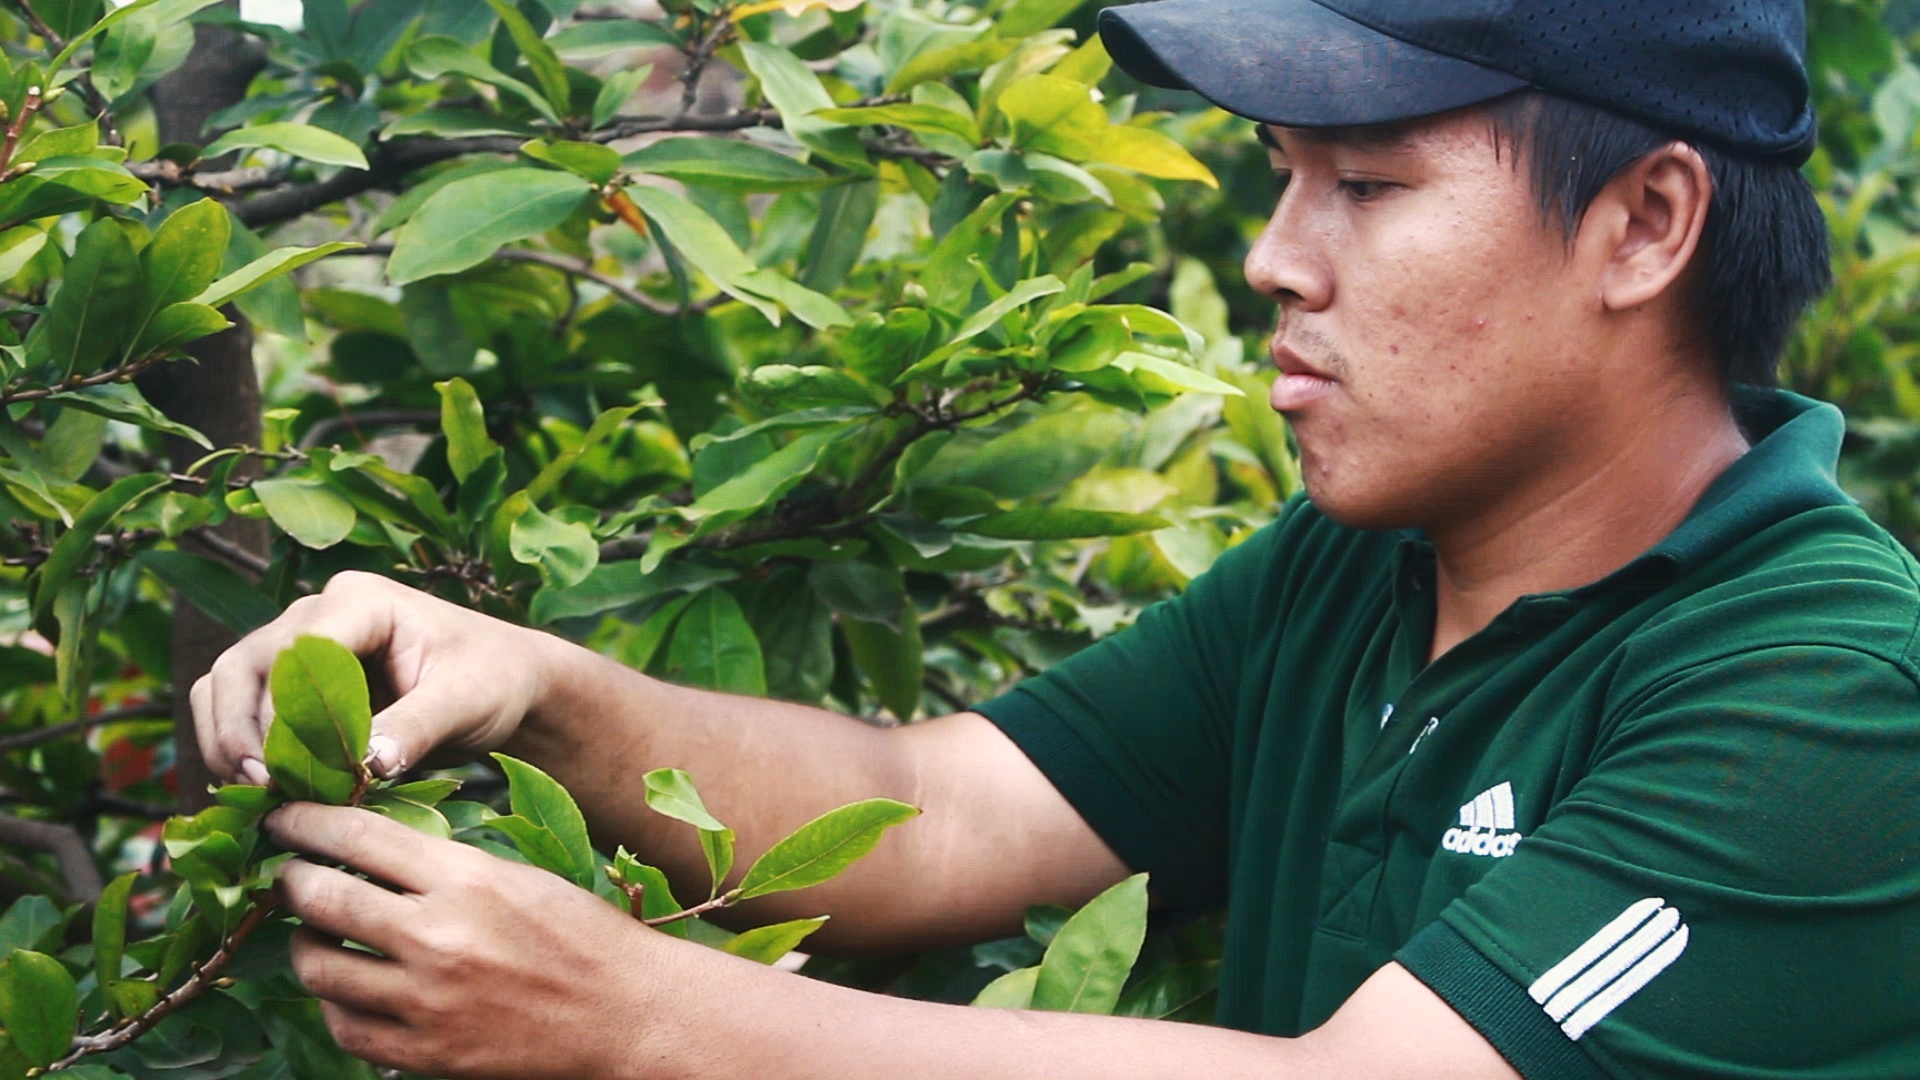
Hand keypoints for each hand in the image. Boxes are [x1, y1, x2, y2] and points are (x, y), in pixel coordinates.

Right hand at [191, 570, 559, 784]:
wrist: (506, 684)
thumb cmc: (494, 679)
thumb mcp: (466, 702)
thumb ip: (415, 728)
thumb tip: (365, 764)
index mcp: (360, 600)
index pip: (294, 652)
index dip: (282, 714)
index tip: (293, 771)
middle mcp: (316, 613)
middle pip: (241, 666)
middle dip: (239, 731)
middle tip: (263, 790)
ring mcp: (297, 645)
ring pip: (225, 687)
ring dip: (228, 742)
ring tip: (259, 795)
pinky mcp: (291, 682)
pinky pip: (238, 709)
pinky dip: (237, 748)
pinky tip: (263, 790)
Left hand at [269, 803, 677, 1079]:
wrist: (630, 1015)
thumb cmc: (583, 937)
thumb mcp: (518, 878)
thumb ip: (444, 867)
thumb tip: (368, 854)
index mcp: (467, 879)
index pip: (359, 836)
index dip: (306, 822)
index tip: (281, 817)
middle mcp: (439, 936)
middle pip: (323, 898)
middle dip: (289, 880)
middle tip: (283, 874)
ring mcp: (428, 1001)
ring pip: (320, 968)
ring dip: (304, 945)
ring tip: (312, 935)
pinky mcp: (428, 1053)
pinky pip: (346, 1028)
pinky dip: (335, 1006)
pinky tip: (347, 990)